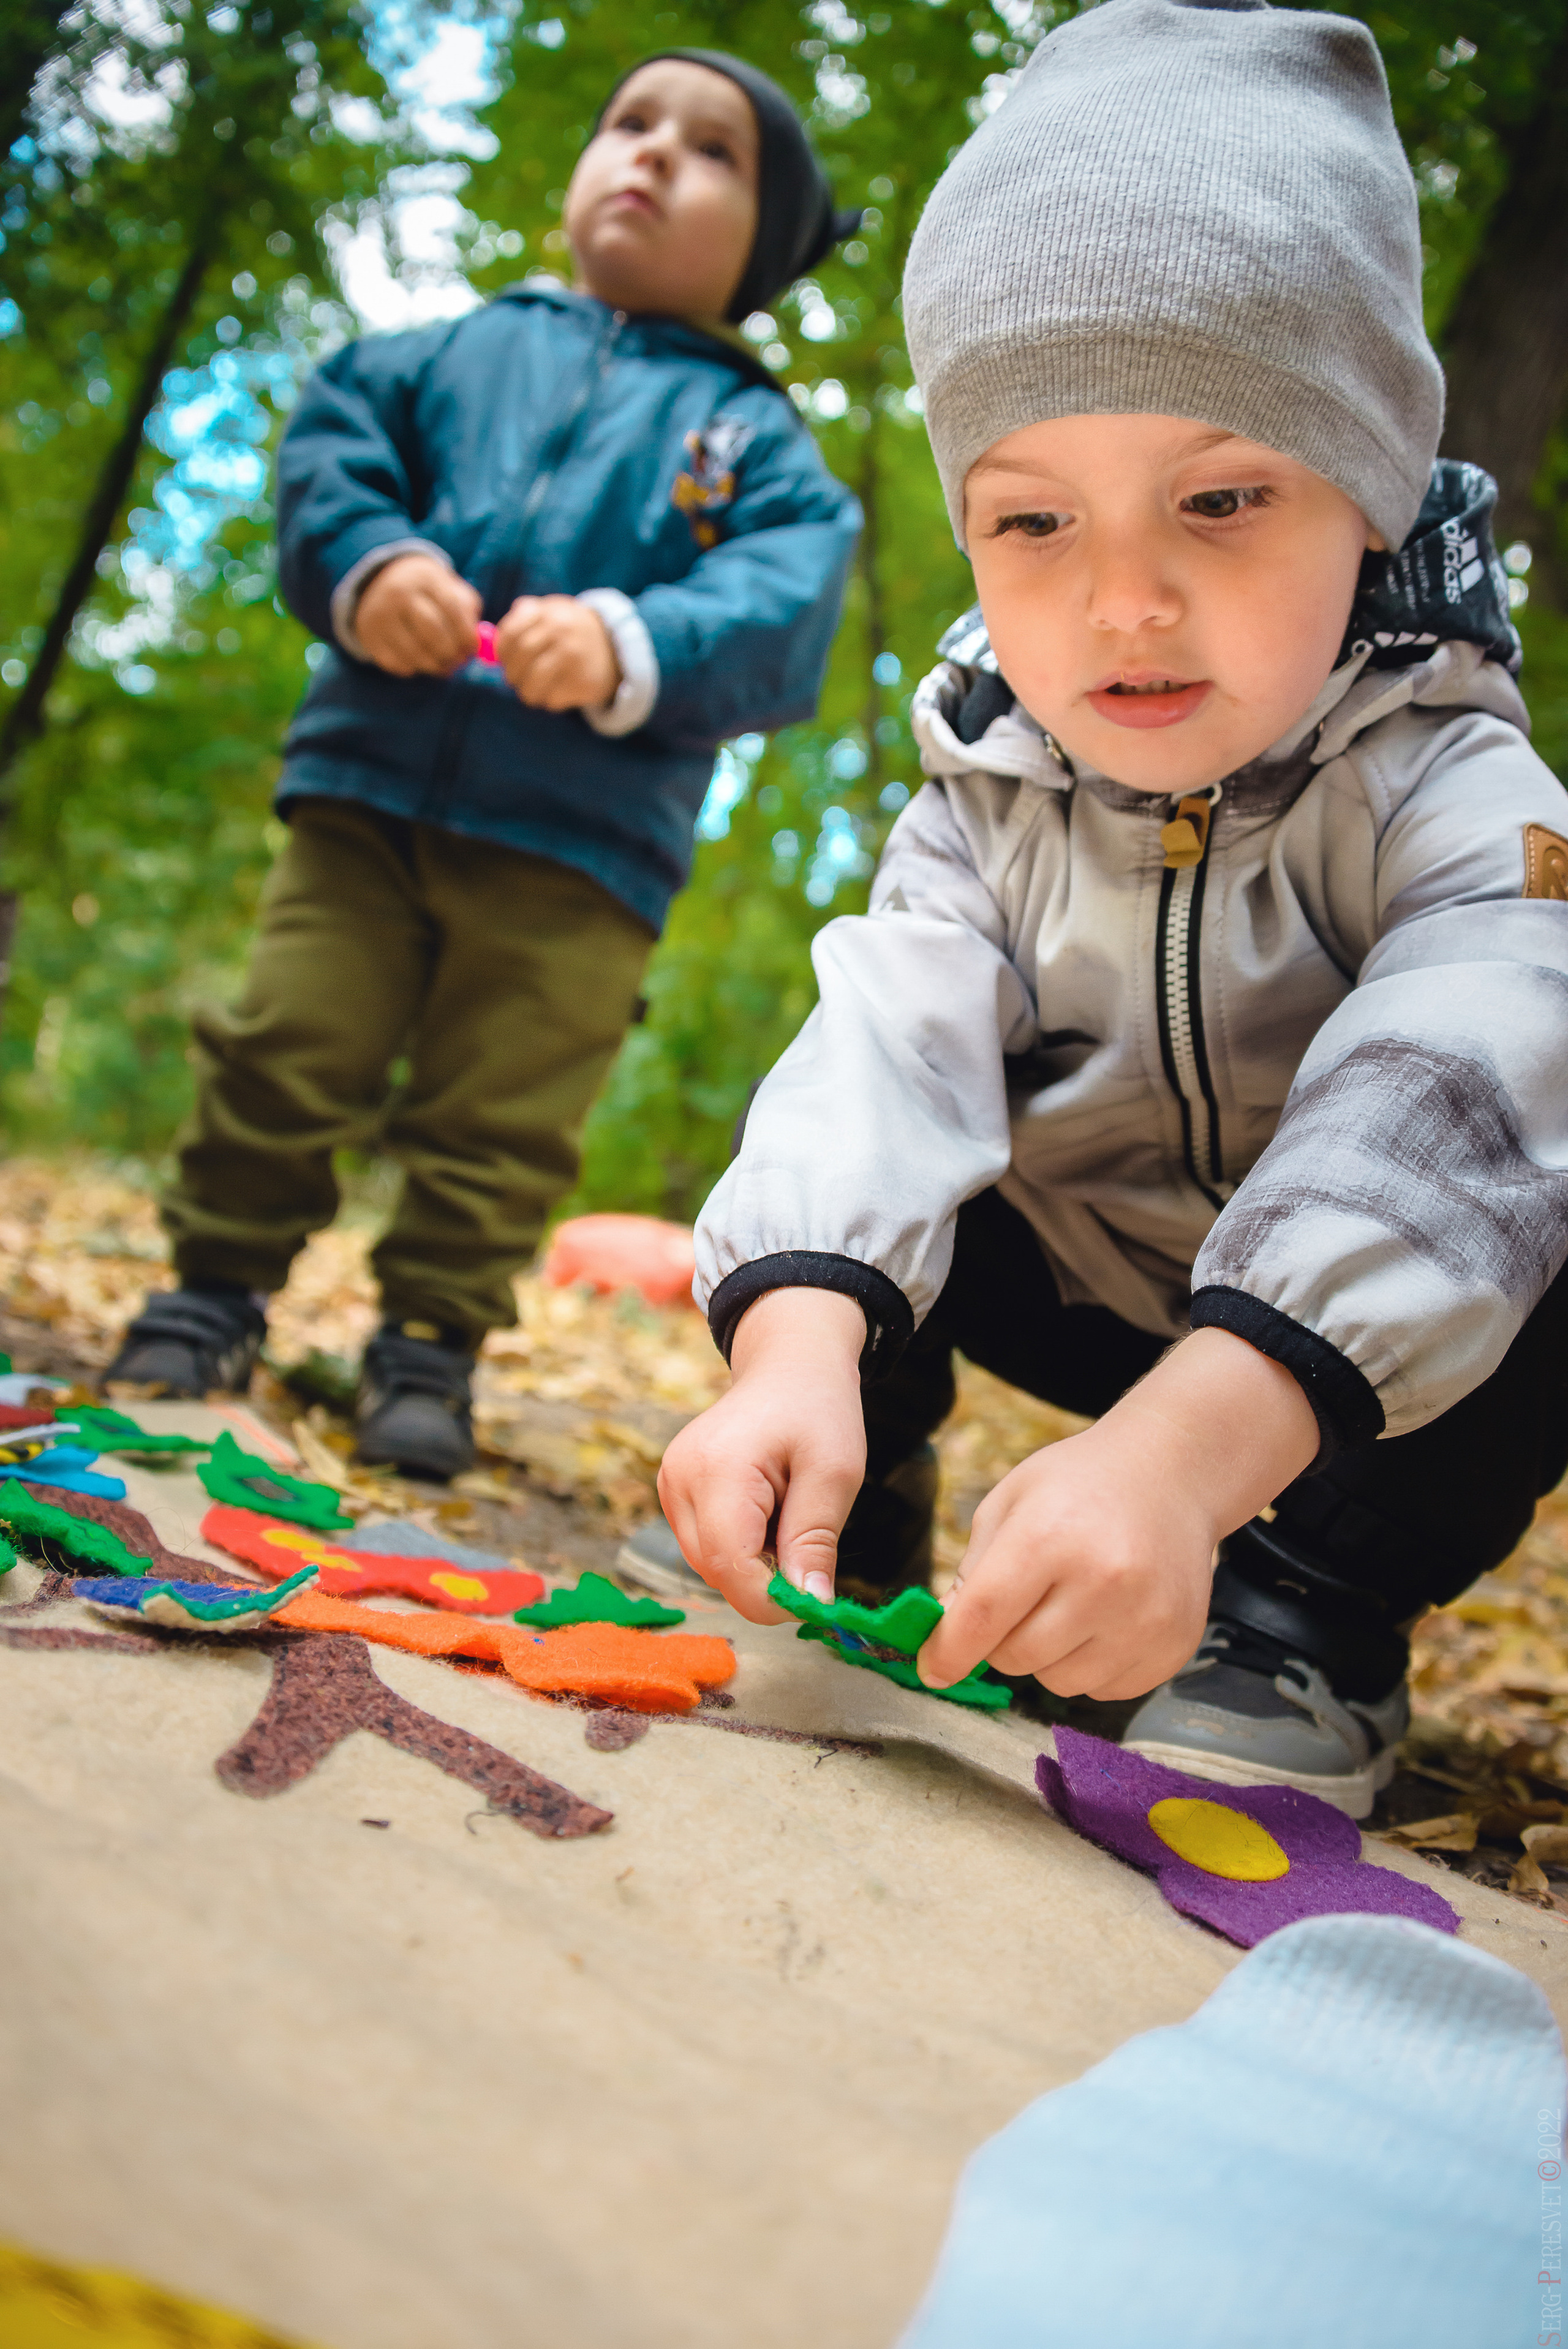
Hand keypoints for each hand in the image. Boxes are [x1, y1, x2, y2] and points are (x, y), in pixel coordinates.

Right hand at [354, 555, 480, 675]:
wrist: (380, 583)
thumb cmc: (427, 593)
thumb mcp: (448, 590)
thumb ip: (467, 611)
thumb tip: (478, 643)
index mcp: (425, 577)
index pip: (451, 608)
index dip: (466, 634)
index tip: (472, 649)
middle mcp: (398, 592)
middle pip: (432, 631)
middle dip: (450, 652)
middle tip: (459, 662)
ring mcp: (380, 614)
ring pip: (414, 652)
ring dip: (434, 666)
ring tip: (443, 666)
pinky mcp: (368, 634)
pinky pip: (396, 663)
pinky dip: (412, 668)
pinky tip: (419, 661)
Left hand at [495, 595, 620, 711]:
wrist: (616, 648)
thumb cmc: (573, 632)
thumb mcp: (553, 612)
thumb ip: (523, 616)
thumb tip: (489, 639)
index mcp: (548, 612)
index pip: (510, 635)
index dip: (502, 652)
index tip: (505, 660)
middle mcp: (560, 632)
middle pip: (518, 662)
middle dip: (512, 676)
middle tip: (516, 680)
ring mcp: (573, 657)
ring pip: (532, 685)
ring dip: (528, 693)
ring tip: (533, 691)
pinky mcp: (584, 682)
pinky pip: (552, 699)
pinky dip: (550, 700)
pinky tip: (558, 692)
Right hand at [656, 1287, 866, 1623]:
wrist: (788, 1363)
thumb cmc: (817, 1408)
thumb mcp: (835, 1473)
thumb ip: (816, 1542)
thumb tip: (811, 1606)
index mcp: (717, 1469)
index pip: (730, 1565)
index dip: (772, 1599)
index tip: (815, 1600)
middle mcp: (679, 1479)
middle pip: (716, 1571)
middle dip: (766, 1578)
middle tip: (809, 1541)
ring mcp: (670, 1485)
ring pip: (709, 1564)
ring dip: (754, 1562)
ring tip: (788, 1515)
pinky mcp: (674, 1491)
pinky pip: (706, 1545)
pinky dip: (741, 1546)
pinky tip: (767, 1513)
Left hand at [917, 1328, 1319, 1701]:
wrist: (1171, 1476)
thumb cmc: (1079, 1486)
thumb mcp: (1011, 1503)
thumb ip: (973, 1571)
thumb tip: (943, 1639)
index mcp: (1049, 1535)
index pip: (983, 1616)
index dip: (948, 1651)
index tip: (932, 1669)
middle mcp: (1103, 1581)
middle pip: (1016, 1657)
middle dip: (1003, 1640)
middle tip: (1025, 1600)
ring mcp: (1145, 1619)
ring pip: (1059, 1682)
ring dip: (1049, 1656)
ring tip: (1072, 1602)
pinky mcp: (1173, 1647)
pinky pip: (1104, 1690)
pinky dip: (1092, 1665)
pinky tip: (1107, 1616)